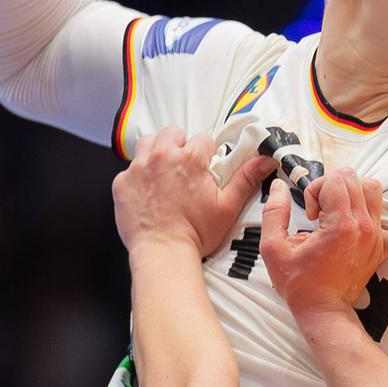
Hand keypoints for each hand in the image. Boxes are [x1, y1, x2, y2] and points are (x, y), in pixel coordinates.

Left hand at [113, 128, 275, 256]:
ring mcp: (139, 168)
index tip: (204, 169)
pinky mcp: (122, 183)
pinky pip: (130, 168)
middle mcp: (162, 156)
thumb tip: (265, 160)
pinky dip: (139, 176)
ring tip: (165, 174)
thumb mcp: (228, 206)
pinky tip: (148, 193)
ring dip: (157, 152)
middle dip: (179, 146)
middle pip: (172, 133)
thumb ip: (246, 178)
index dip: (206, 154)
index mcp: (190, 159)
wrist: (163, 254)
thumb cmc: (196, 233)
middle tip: (184, 169)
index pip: (202, 139)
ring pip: (148, 143)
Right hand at [261, 168, 387, 317]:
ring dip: (355, 192)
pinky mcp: (382, 249)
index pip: (333, 180)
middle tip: (319, 212)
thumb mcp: (274, 248)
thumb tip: (278, 186)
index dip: (315, 189)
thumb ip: (274, 212)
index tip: (309, 213)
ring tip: (340, 210)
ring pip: (375, 190)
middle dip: (331, 187)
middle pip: (353, 179)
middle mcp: (363, 227)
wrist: (322, 310)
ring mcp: (376, 237)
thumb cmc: (299, 284)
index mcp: (340, 226)